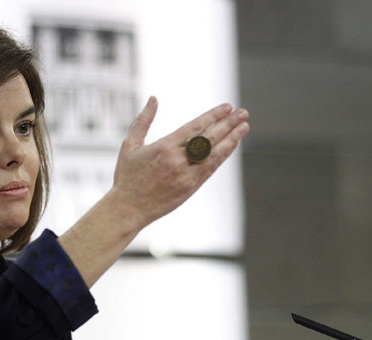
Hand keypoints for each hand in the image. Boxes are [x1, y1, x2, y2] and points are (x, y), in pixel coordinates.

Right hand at [58, 97, 248, 286]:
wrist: (128, 209)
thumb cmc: (127, 177)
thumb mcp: (129, 145)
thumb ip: (142, 120)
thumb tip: (153, 98)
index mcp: (164, 147)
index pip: (196, 127)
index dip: (214, 116)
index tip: (227, 107)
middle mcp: (178, 161)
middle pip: (209, 139)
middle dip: (228, 124)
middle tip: (243, 113)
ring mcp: (186, 175)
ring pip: (214, 154)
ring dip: (231, 139)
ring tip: (244, 126)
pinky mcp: (190, 188)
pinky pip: (210, 168)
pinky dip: (222, 156)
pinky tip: (232, 145)